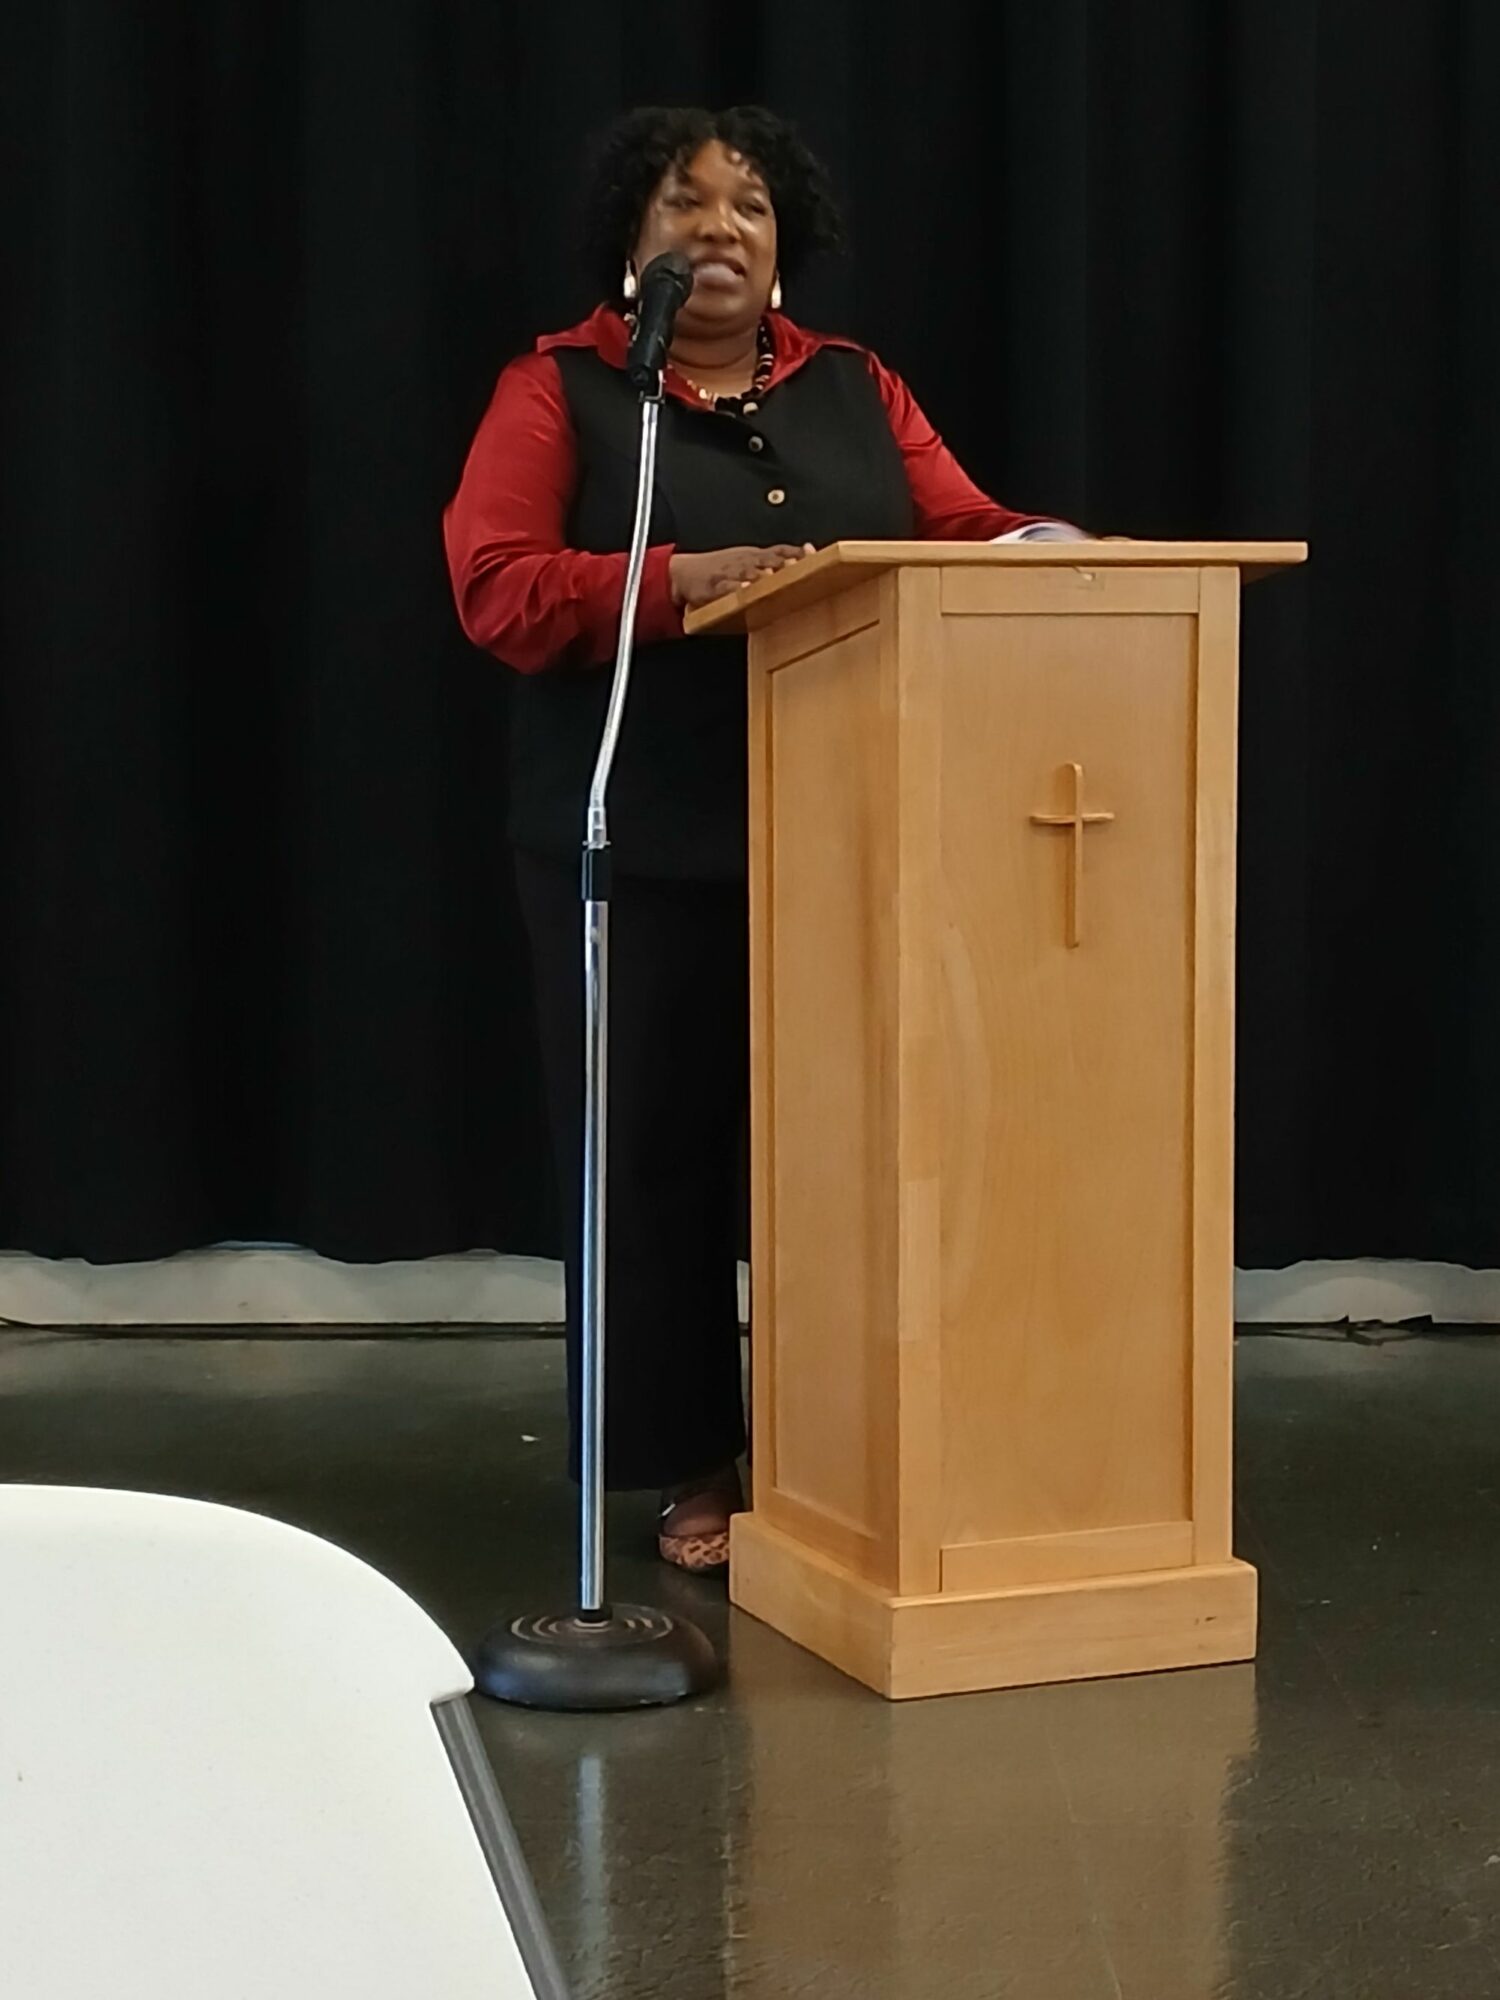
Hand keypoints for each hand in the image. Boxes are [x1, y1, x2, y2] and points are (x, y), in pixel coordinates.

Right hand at [669, 544, 814, 609]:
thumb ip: (771, 563)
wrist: (684, 572)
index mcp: (754, 555)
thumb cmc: (720, 569)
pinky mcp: (715, 586)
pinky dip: (737, 588)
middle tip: (800, 566)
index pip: (780, 550)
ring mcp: (730, 572)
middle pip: (769, 559)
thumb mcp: (747, 561)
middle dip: (784, 563)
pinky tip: (745, 590)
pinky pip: (727, 586)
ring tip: (774, 577)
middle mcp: (745, 561)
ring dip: (763, 574)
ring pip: (750, 571)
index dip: (796, 552)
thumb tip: (800, 563)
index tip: (812, 553)